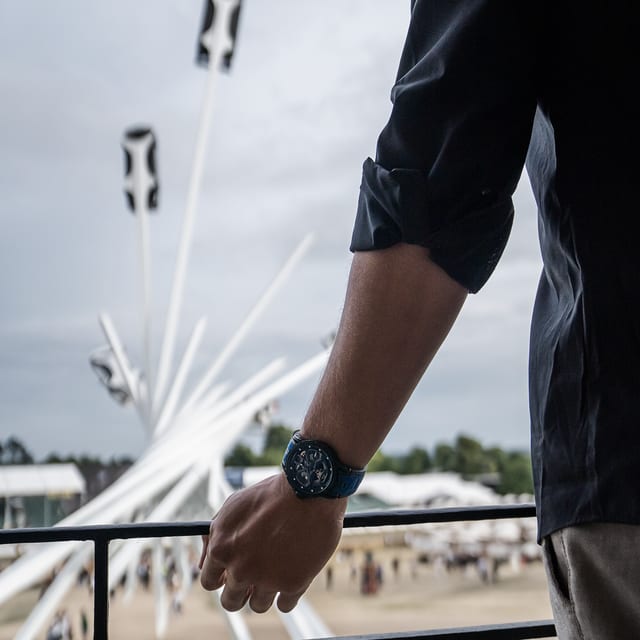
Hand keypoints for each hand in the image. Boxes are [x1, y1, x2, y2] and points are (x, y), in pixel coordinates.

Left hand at [199, 472, 346, 612]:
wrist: (309, 489)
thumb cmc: (271, 494)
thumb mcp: (233, 507)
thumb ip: (214, 536)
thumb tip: (204, 564)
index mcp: (222, 549)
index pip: (209, 581)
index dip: (221, 577)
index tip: (230, 573)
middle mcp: (241, 568)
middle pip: (231, 601)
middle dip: (240, 590)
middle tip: (253, 575)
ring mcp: (267, 579)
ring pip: (258, 605)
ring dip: (264, 591)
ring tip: (276, 568)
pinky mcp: (294, 584)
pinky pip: (285, 605)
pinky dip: (288, 592)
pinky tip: (292, 571)